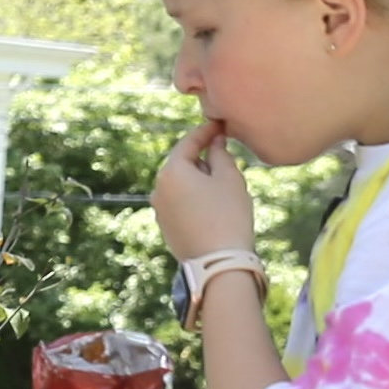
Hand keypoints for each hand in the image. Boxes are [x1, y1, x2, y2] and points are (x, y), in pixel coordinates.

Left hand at [150, 120, 258, 262]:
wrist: (218, 263)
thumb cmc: (228, 215)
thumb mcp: (230, 178)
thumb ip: (220, 154)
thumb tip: (214, 142)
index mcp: (171, 171)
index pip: (188, 142)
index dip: (206, 131)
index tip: (220, 124)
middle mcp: (158, 189)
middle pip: (183, 164)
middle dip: (203, 159)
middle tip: (227, 157)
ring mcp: (159, 210)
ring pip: (182, 185)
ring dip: (200, 180)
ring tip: (224, 187)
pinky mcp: (166, 228)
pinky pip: (181, 204)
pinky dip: (195, 199)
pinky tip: (215, 208)